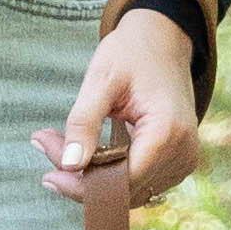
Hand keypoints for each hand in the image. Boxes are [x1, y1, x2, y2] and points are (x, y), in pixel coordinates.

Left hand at [49, 1, 206, 210]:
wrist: (164, 39)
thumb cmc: (133, 52)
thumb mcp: (101, 79)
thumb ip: (84, 122)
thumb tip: (70, 166)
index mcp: (167, 132)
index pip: (123, 183)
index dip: (84, 186)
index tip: (49, 177)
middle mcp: (183, 152)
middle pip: (124, 189)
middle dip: (82, 177)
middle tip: (46, 145)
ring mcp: (184, 160)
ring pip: (129, 190)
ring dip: (93, 175)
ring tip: (59, 142)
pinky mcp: (178, 161)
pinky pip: (139, 180)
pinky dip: (110, 171)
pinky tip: (86, 148)